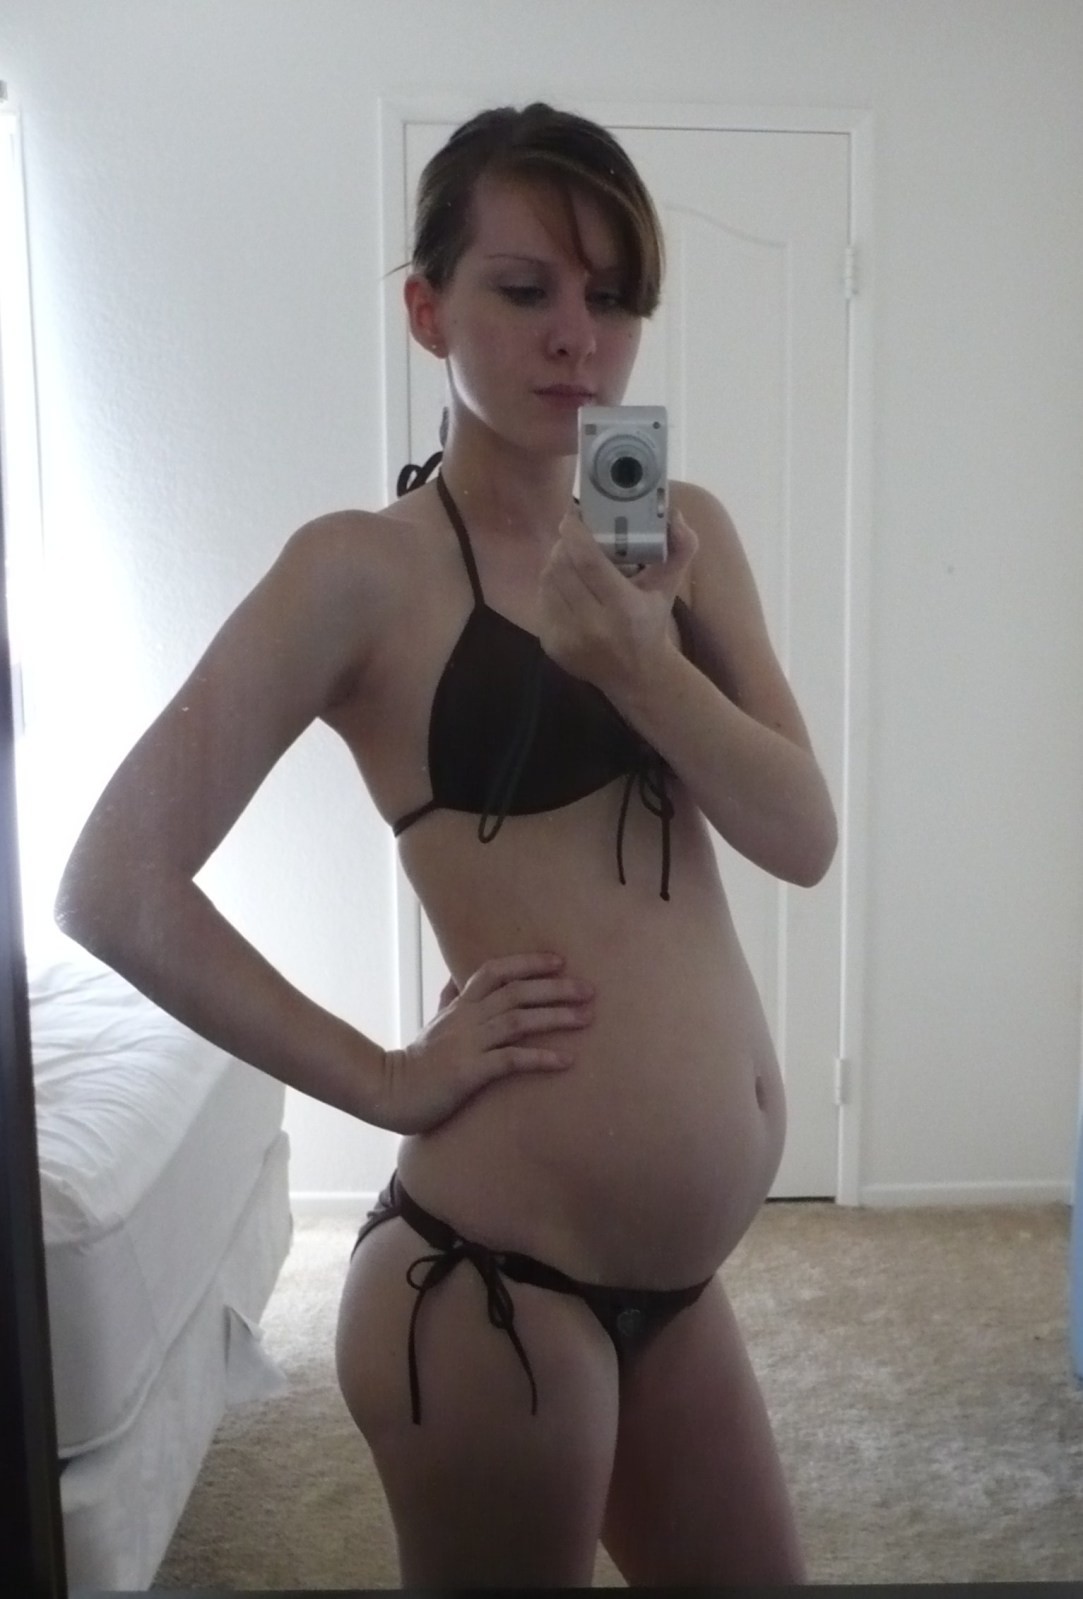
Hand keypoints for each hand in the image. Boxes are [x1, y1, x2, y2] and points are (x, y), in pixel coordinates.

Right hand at [374, 952, 592, 1133]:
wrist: (390, 1092)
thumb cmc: (418, 1061)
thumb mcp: (435, 1023)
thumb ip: (449, 1000)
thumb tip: (456, 979)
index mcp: (461, 1005)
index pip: (496, 971)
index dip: (528, 963)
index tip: (559, 961)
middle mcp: (468, 1018)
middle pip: (516, 991)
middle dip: (556, 988)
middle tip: (589, 990)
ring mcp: (469, 1044)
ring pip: (518, 1020)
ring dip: (555, 1017)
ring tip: (586, 1018)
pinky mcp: (470, 1072)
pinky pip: (511, 1060)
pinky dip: (540, 1057)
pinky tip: (565, 1060)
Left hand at [537, 506, 697, 693]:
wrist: (635, 675)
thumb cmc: (650, 623)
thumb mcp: (669, 587)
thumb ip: (681, 548)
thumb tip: (674, 515)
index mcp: (624, 608)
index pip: (588, 563)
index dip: (575, 534)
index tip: (572, 516)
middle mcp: (593, 625)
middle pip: (562, 569)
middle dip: (564, 545)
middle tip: (574, 535)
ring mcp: (569, 638)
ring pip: (548, 583)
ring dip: (555, 563)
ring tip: (570, 557)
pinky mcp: (552, 646)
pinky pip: (542, 602)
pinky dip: (550, 586)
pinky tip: (566, 585)